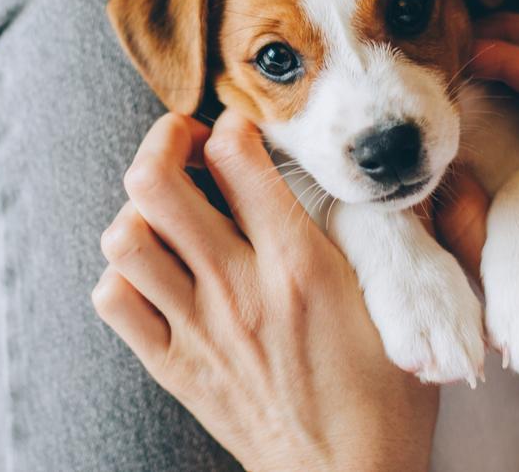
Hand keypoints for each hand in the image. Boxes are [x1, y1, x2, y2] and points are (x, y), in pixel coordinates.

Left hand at [91, 111, 437, 471]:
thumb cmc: (385, 396)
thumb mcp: (404, 308)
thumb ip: (398, 237)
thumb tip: (393, 184)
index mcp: (300, 265)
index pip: (237, 157)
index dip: (234, 123)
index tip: (244, 128)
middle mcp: (239, 288)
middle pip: (156, 182)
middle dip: (164, 139)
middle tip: (189, 142)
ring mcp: (198, 329)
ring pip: (125, 237)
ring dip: (141, 209)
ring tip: (171, 208)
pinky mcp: (174, 365)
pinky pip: (114, 300)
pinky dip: (125, 273)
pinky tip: (159, 270)